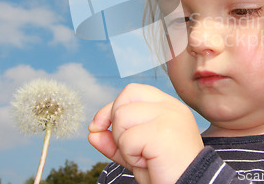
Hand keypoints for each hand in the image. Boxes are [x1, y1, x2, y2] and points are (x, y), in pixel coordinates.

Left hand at [88, 83, 204, 183]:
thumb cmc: (166, 172)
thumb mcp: (136, 153)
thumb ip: (115, 140)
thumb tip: (92, 132)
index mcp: (168, 106)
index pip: (132, 91)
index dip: (112, 108)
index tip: (101, 127)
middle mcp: (171, 107)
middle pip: (124, 99)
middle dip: (117, 126)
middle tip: (135, 148)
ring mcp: (169, 116)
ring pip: (122, 117)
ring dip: (124, 143)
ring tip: (143, 156)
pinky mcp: (163, 131)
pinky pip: (127, 138)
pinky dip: (130, 155)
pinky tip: (148, 161)